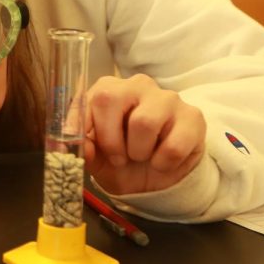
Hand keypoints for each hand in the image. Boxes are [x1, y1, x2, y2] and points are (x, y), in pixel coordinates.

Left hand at [83, 74, 205, 194]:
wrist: (159, 179)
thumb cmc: (123, 160)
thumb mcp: (96, 158)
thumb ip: (82, 149)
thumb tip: (71, 146)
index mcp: (108, 90)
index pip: (88, 97)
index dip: (83, 125)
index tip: (87, 149)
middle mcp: (137, 85)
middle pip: (110, 100)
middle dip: (110, 140)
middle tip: (120, 157)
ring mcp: (167, 97)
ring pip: (143, 122)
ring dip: (139, 152)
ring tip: (142, 156)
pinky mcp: (192, 116)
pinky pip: (173, 145)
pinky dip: (163, 163)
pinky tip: (162, 161)